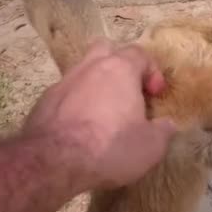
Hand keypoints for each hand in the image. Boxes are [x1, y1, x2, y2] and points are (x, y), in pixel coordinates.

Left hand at [25, 38, 175, 188]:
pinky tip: (80, 127)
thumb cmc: (110, 147)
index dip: (152, 71)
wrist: (53, 162)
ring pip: (83, 71)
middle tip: (128, 91)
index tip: (155, 95)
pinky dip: (76, 103)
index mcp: (119, 69)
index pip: (140, 53)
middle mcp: (90, 67)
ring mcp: (63, 82)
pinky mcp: (43, 102)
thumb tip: (167, 125)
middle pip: (106, 49)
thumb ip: (163, 131)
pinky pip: (66, 94)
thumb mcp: (151, 146)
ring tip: (104, 113)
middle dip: (119, 64)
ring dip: (96, 85)